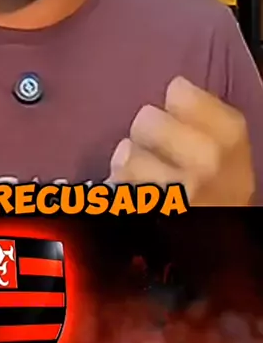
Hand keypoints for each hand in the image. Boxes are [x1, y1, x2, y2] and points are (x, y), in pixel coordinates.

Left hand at [108, 76, 254, 205]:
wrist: (215, 254)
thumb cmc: (219, 196)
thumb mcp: (230, 155)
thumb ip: (204, 119)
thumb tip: (172, 87)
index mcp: (230, 137)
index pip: (179, 91)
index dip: (173, 107)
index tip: (177, 122)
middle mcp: (205, 161)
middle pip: (146, 118)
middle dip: (146, 135)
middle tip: (158, 156)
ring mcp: (172, 189)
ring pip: (126, 154)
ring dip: (127, 167)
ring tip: (144, 183)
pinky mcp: (140, 212)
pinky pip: (111, 186)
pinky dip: (116, 191)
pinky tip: (132, 200)